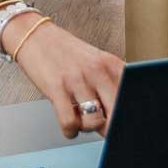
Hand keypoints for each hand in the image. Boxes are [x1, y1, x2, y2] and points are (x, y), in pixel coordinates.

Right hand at [6, 18, 123, 137]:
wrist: (35, 36)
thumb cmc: (67, 53)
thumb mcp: (97, 61)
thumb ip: (112, 83)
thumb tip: (122, 116)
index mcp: (111, 64)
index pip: (132, 97)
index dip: (129, 117)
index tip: (124, 125)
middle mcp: (97, 71)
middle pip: (117, 113)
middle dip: (111, 128)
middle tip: (103, 128)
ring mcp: (77, 79)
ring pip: (94, 121)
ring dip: (88, 128)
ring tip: (82, 120)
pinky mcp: (56, 88)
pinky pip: (70, 123)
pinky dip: (70, 131)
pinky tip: (69, 125)